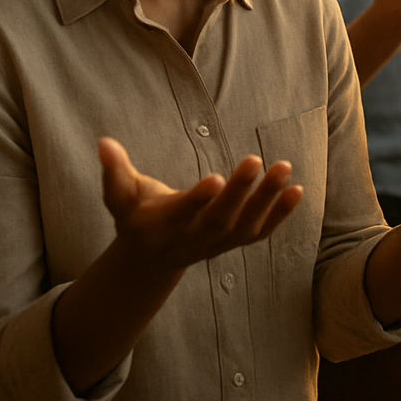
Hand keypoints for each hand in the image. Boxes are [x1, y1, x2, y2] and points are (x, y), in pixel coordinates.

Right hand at [98, 137, 302, 272]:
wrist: (152, 258)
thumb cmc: (137, 217)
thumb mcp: (121, 198)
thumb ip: (114, 172)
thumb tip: (103, 142)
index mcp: (165, 225)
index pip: (183, 213)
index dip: (198, 199)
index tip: (215, 178)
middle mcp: (194, 238)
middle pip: (220, 219)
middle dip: (239, 192)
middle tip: (255, 159)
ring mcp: (218, 243)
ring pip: (246, 226)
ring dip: (267, 199)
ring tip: (284, 167)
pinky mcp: (236, 242)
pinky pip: (261, 232)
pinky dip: (281, 214)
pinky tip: (297, 190)